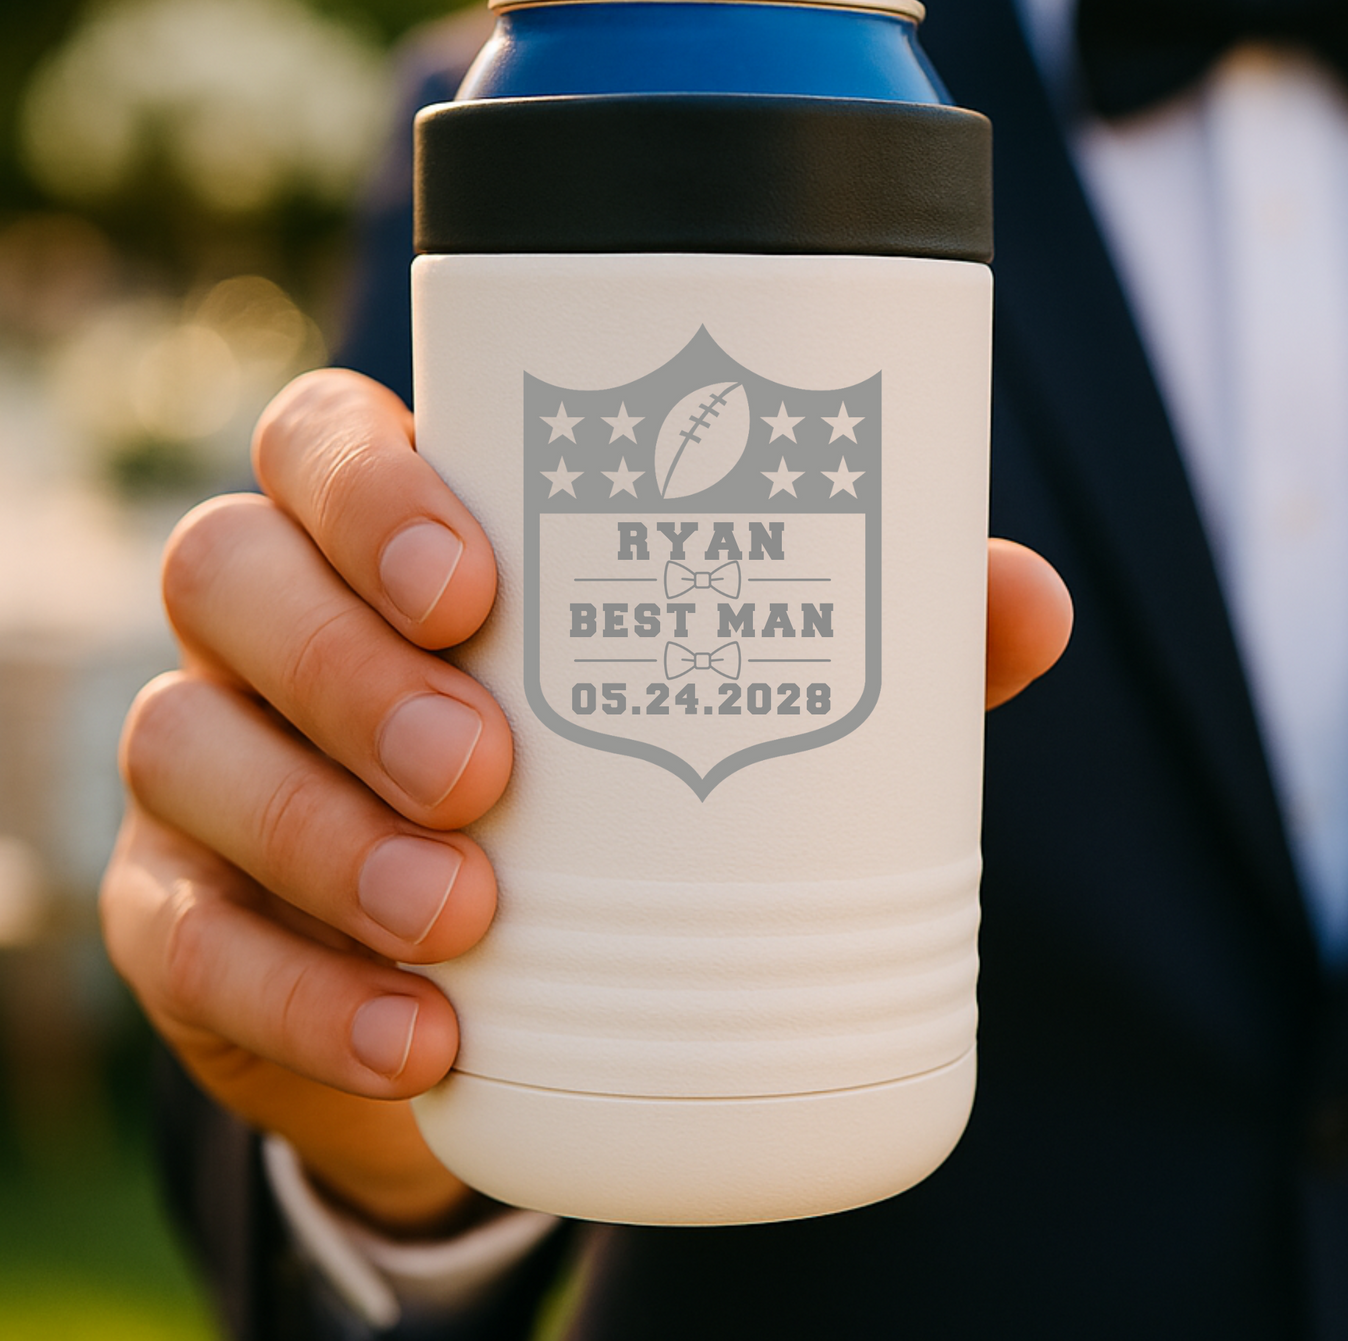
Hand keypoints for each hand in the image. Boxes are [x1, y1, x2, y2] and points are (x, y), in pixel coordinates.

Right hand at [101, 369, 1070, 1235]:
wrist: (511, 973)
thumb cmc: (618, 769)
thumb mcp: (730, 684)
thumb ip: (864, 633)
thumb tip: (1029, 604)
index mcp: (389, 530)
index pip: (317, 444)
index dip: (365, 488)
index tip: (476, 578)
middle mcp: (274, 624)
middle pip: (232, 575)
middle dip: (351, 669)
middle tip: (489, 766)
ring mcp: (212, 768)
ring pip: (186, 748)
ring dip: (319, 834)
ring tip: (466, 915)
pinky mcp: (189, 919)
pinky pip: (184, 939)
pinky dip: (295, 991)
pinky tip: (415, 1038)